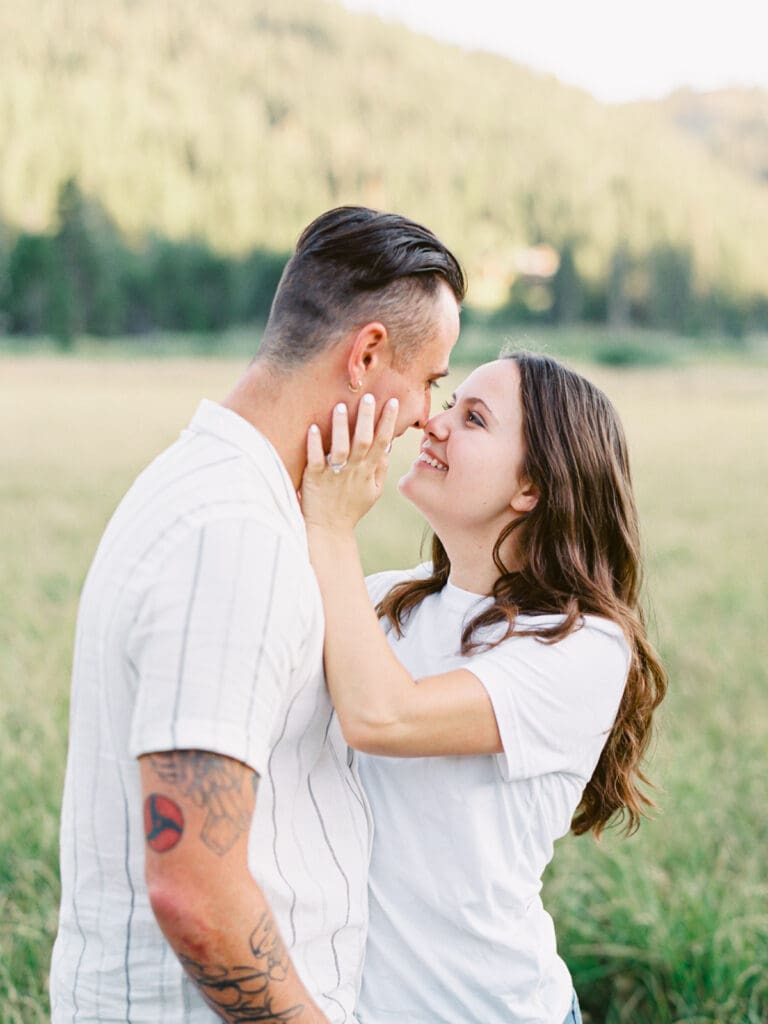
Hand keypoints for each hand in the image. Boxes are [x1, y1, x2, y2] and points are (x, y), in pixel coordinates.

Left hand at [301, 394, 397, 532]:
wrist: (329, 530)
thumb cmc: (351, 509)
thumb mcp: (373, 492)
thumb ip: (381, 468)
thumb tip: (388, 445)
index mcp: (369, 471)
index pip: (382, 442)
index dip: (388, 421)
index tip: (393, 402)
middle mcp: (353, 471)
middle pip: (363, 440)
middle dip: (367, 418)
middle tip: (369, 396)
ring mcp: (334, 474)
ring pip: (340, 448)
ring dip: (340, 426)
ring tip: (341, 405)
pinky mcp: (315, 478)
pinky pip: (315, 459)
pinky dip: (314, 443)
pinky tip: (312, 427)